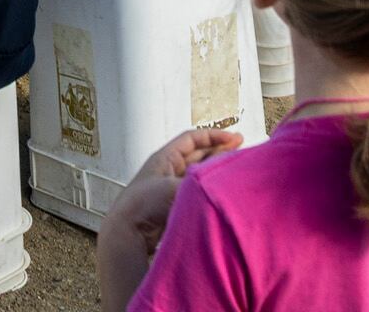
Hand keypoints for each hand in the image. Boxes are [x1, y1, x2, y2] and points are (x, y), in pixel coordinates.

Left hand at [103, 125, 241, 256]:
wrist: (127, 232)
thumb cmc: (143, 205)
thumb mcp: (175, 187)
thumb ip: (200, 183)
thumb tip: (223, 184)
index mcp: (165, 158)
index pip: (193, 139)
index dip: (214, 136)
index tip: (235, 138)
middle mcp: (168, 170)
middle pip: (198, 155)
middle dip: (219, 151)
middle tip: (241, 152)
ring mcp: (171, 188)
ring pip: (199, 175)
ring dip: (215, 172)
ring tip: (235, 171)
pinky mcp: (174, 206)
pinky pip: (196, 193)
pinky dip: (209, 191)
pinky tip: (221, 194)